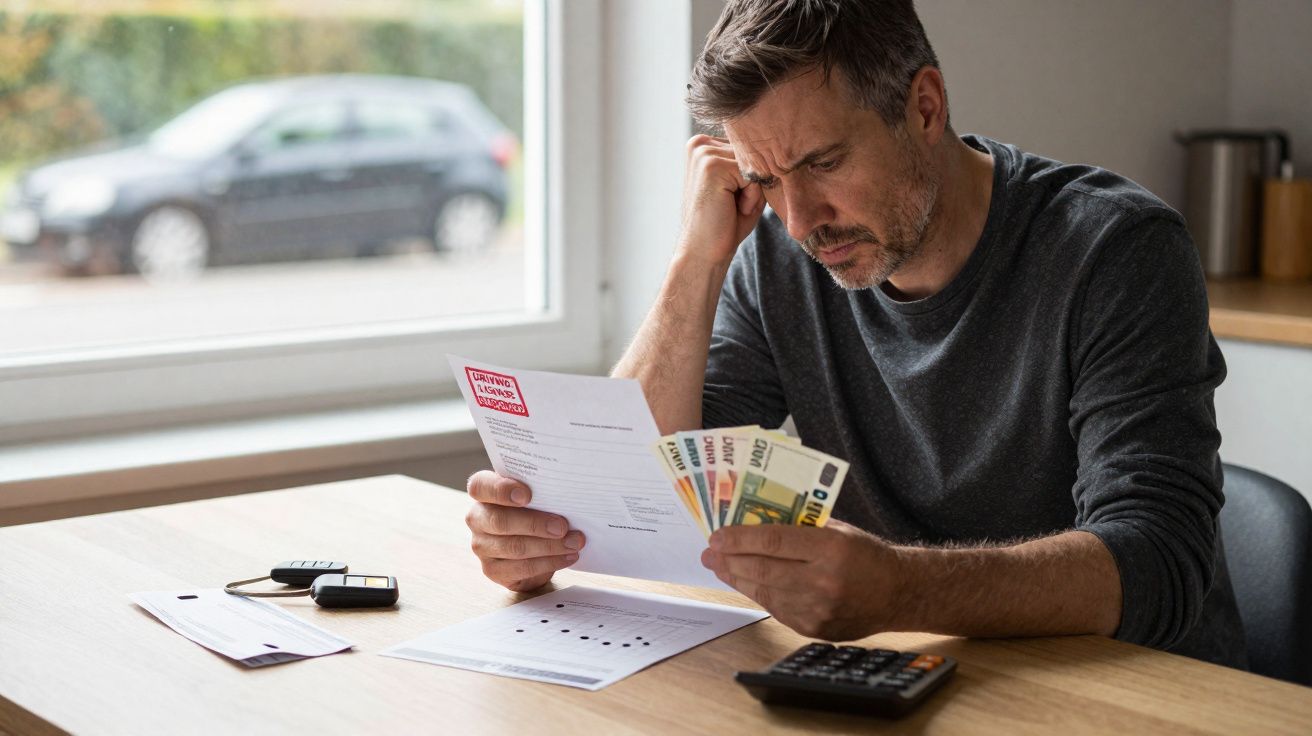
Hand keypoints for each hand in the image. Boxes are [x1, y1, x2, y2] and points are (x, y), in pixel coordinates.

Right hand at [465, 470, 585, 591]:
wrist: (533, 543)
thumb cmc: (534, 509)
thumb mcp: (535, 495)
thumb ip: (540, 490)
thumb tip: (566, 493)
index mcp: (483, 492)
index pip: (481, 486)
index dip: (501, 490)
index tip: (527, 495)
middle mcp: (477, 519)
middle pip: (500, 521)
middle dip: (535, 524)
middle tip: (563, 526)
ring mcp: (481, 546)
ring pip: (515, 547)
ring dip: (549, 546)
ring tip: (574, 542)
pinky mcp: (493, 570)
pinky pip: (522, 568)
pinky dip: (549, 563)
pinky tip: (567, 556)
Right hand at [677, 134, 766, 265]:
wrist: (704, 253)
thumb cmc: (725, 224)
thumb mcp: (744, 187)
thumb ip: (755, 164)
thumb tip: (778, 149)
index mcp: (705, 145)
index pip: (751, 150)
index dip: (751, 179)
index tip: (730, 199)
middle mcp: (701, 143)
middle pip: (755, 155)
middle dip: (753, 185)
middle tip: (730, 206)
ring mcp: (704, 152)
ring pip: (756, 165)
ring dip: (752, 192)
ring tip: (730, 207)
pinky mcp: (712, 165)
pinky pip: (754, 177)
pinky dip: (751, 198)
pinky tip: (730, 209)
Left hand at [701, 520, 903, 640]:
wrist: (899, 594)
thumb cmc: (866, 555)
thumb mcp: (838, 530)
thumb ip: (800, 528)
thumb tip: (755, 523)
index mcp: (831, 548)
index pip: (773, 542)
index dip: (739, 539)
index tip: (717, 536)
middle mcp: (823, 580)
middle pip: (762, 569)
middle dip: (729, 560)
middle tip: (709, 553)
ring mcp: (818, 608)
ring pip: (764, 592)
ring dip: (737, 579)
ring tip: (721, 567)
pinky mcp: (814, 628)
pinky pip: (776, 608)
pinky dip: (758, 594)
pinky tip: (746, 583)